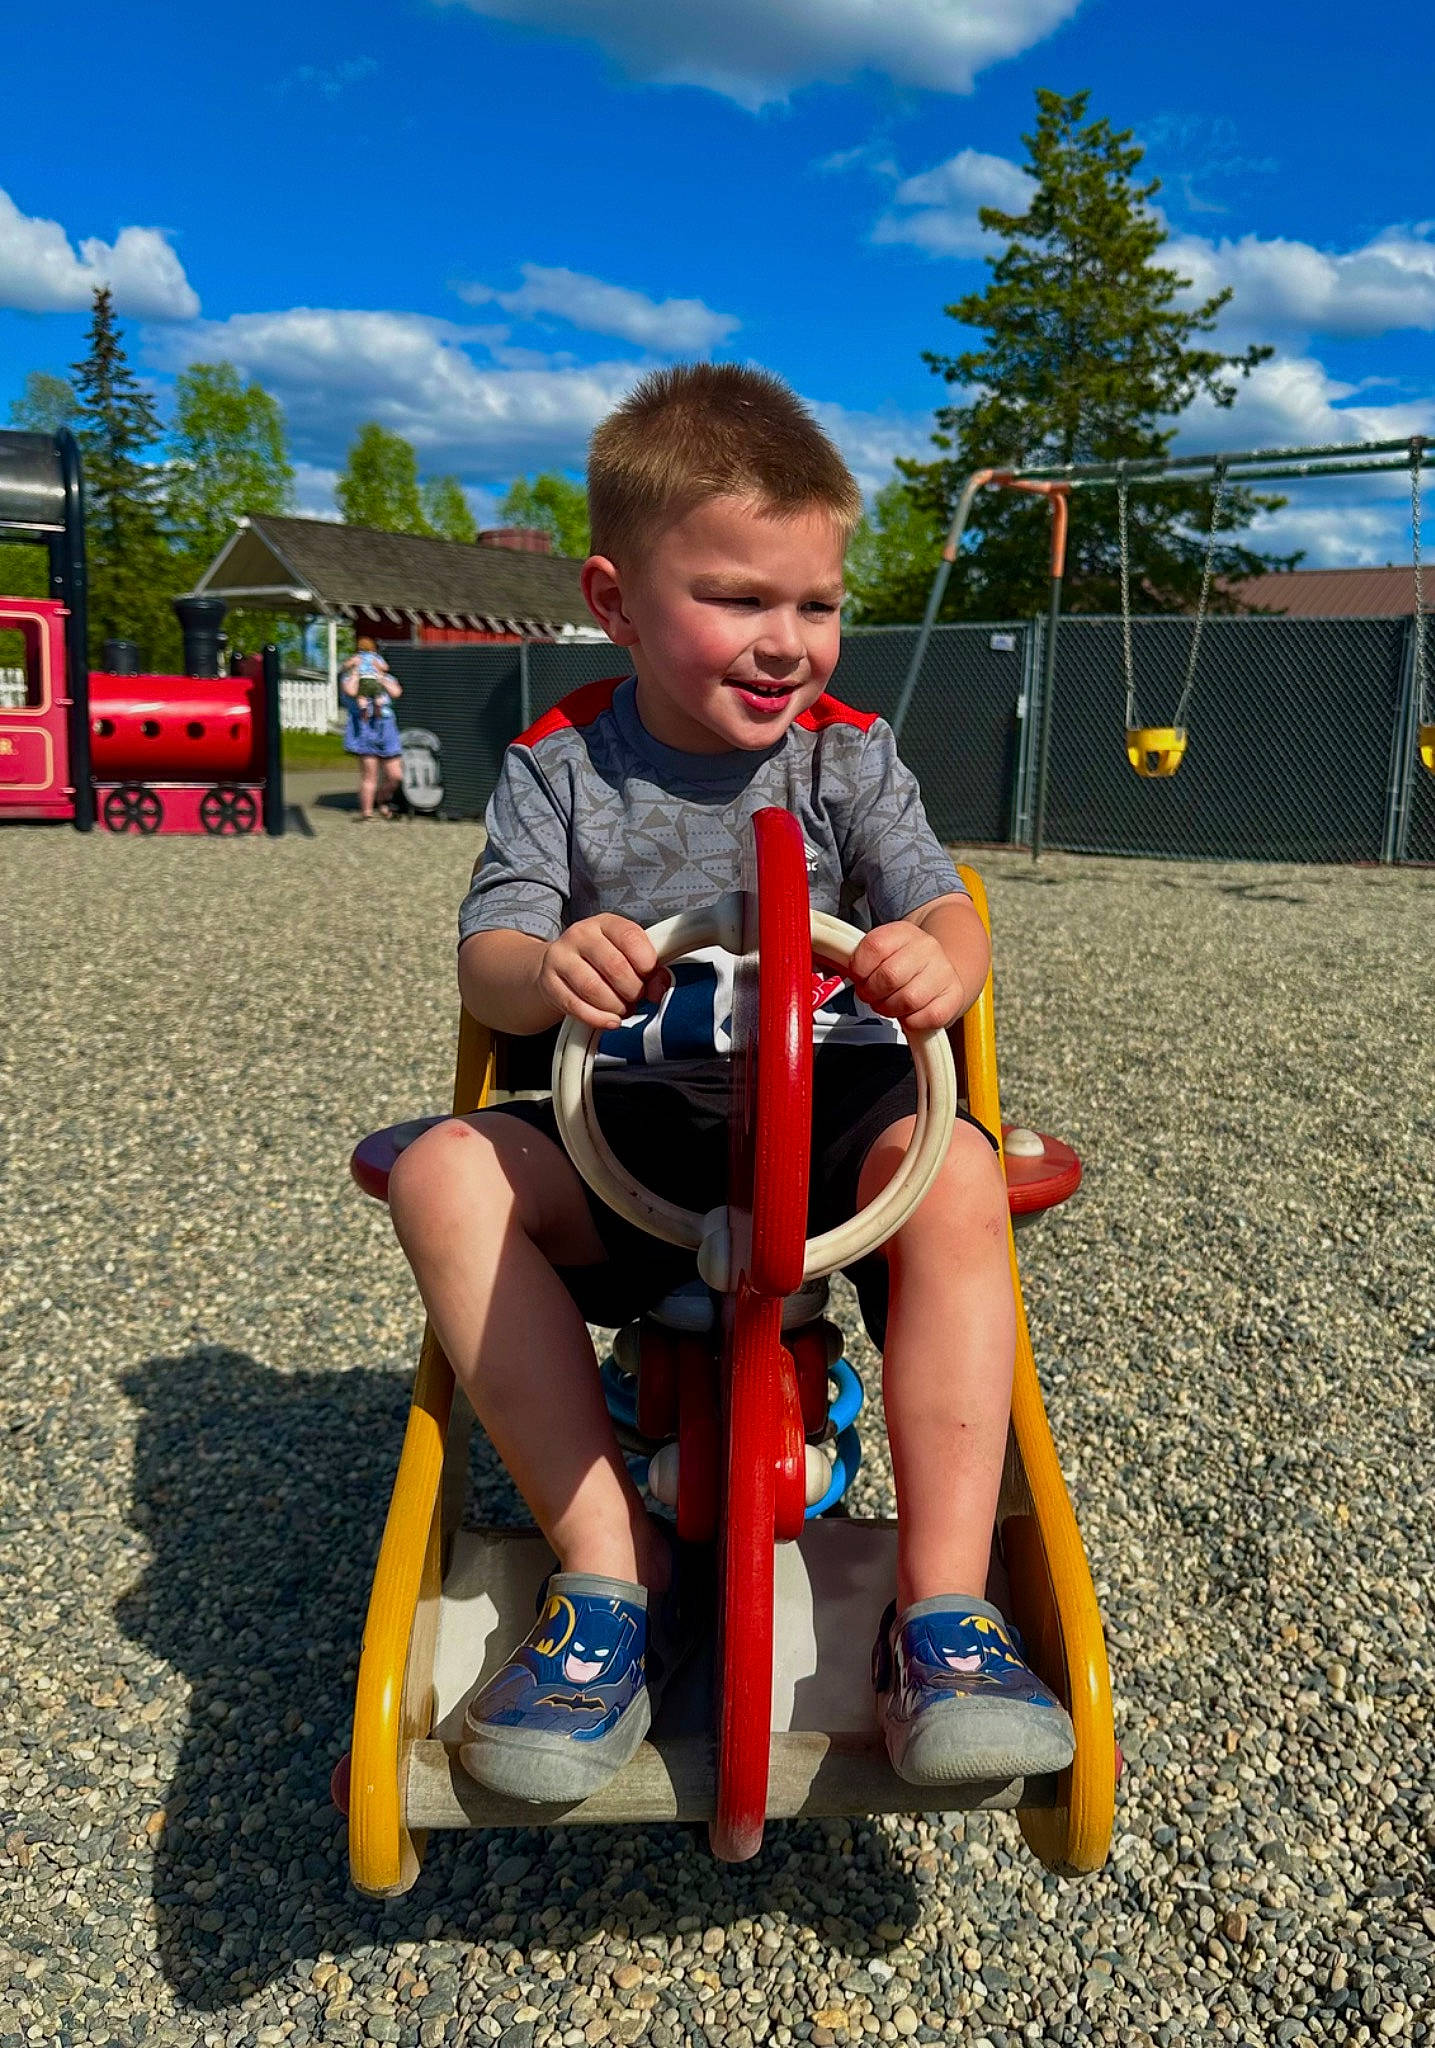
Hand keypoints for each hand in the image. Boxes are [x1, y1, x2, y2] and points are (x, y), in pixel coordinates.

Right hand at [538, 915, 671, 1029]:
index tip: (651, 977)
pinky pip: (576, 1006)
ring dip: (616, 1007)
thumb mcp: (627, 956)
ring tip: (622, 1008)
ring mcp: (560, 957)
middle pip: (615, 967)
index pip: (631, 937)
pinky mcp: (548, 982)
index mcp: (605, 923)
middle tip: (636, 998)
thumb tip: (660, 987)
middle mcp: (580, 934)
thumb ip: (649, 969)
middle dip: (633, 990)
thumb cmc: (599, 962)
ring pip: (594, 989)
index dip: (647, 963)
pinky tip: (610, 1020)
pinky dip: (598, 1019)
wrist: (558, 967)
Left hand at [848, 921, 963, 1031]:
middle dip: (872, 993)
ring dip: (890, 1009)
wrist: (944, 967)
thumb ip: (857, 959)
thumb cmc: (904, 963)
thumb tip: (828, 966)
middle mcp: (926, 948)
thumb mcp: (882, 950)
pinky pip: (926, 1017)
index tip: (858, 977)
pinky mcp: (953, 997)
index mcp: (903, 932)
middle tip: (871, 995)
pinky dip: (911, 1021)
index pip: (874, 947)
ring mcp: (943, 972)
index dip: (859, 969)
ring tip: (889, 1004)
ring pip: (908, 1000)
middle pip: (889, 976)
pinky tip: (908, 1012)